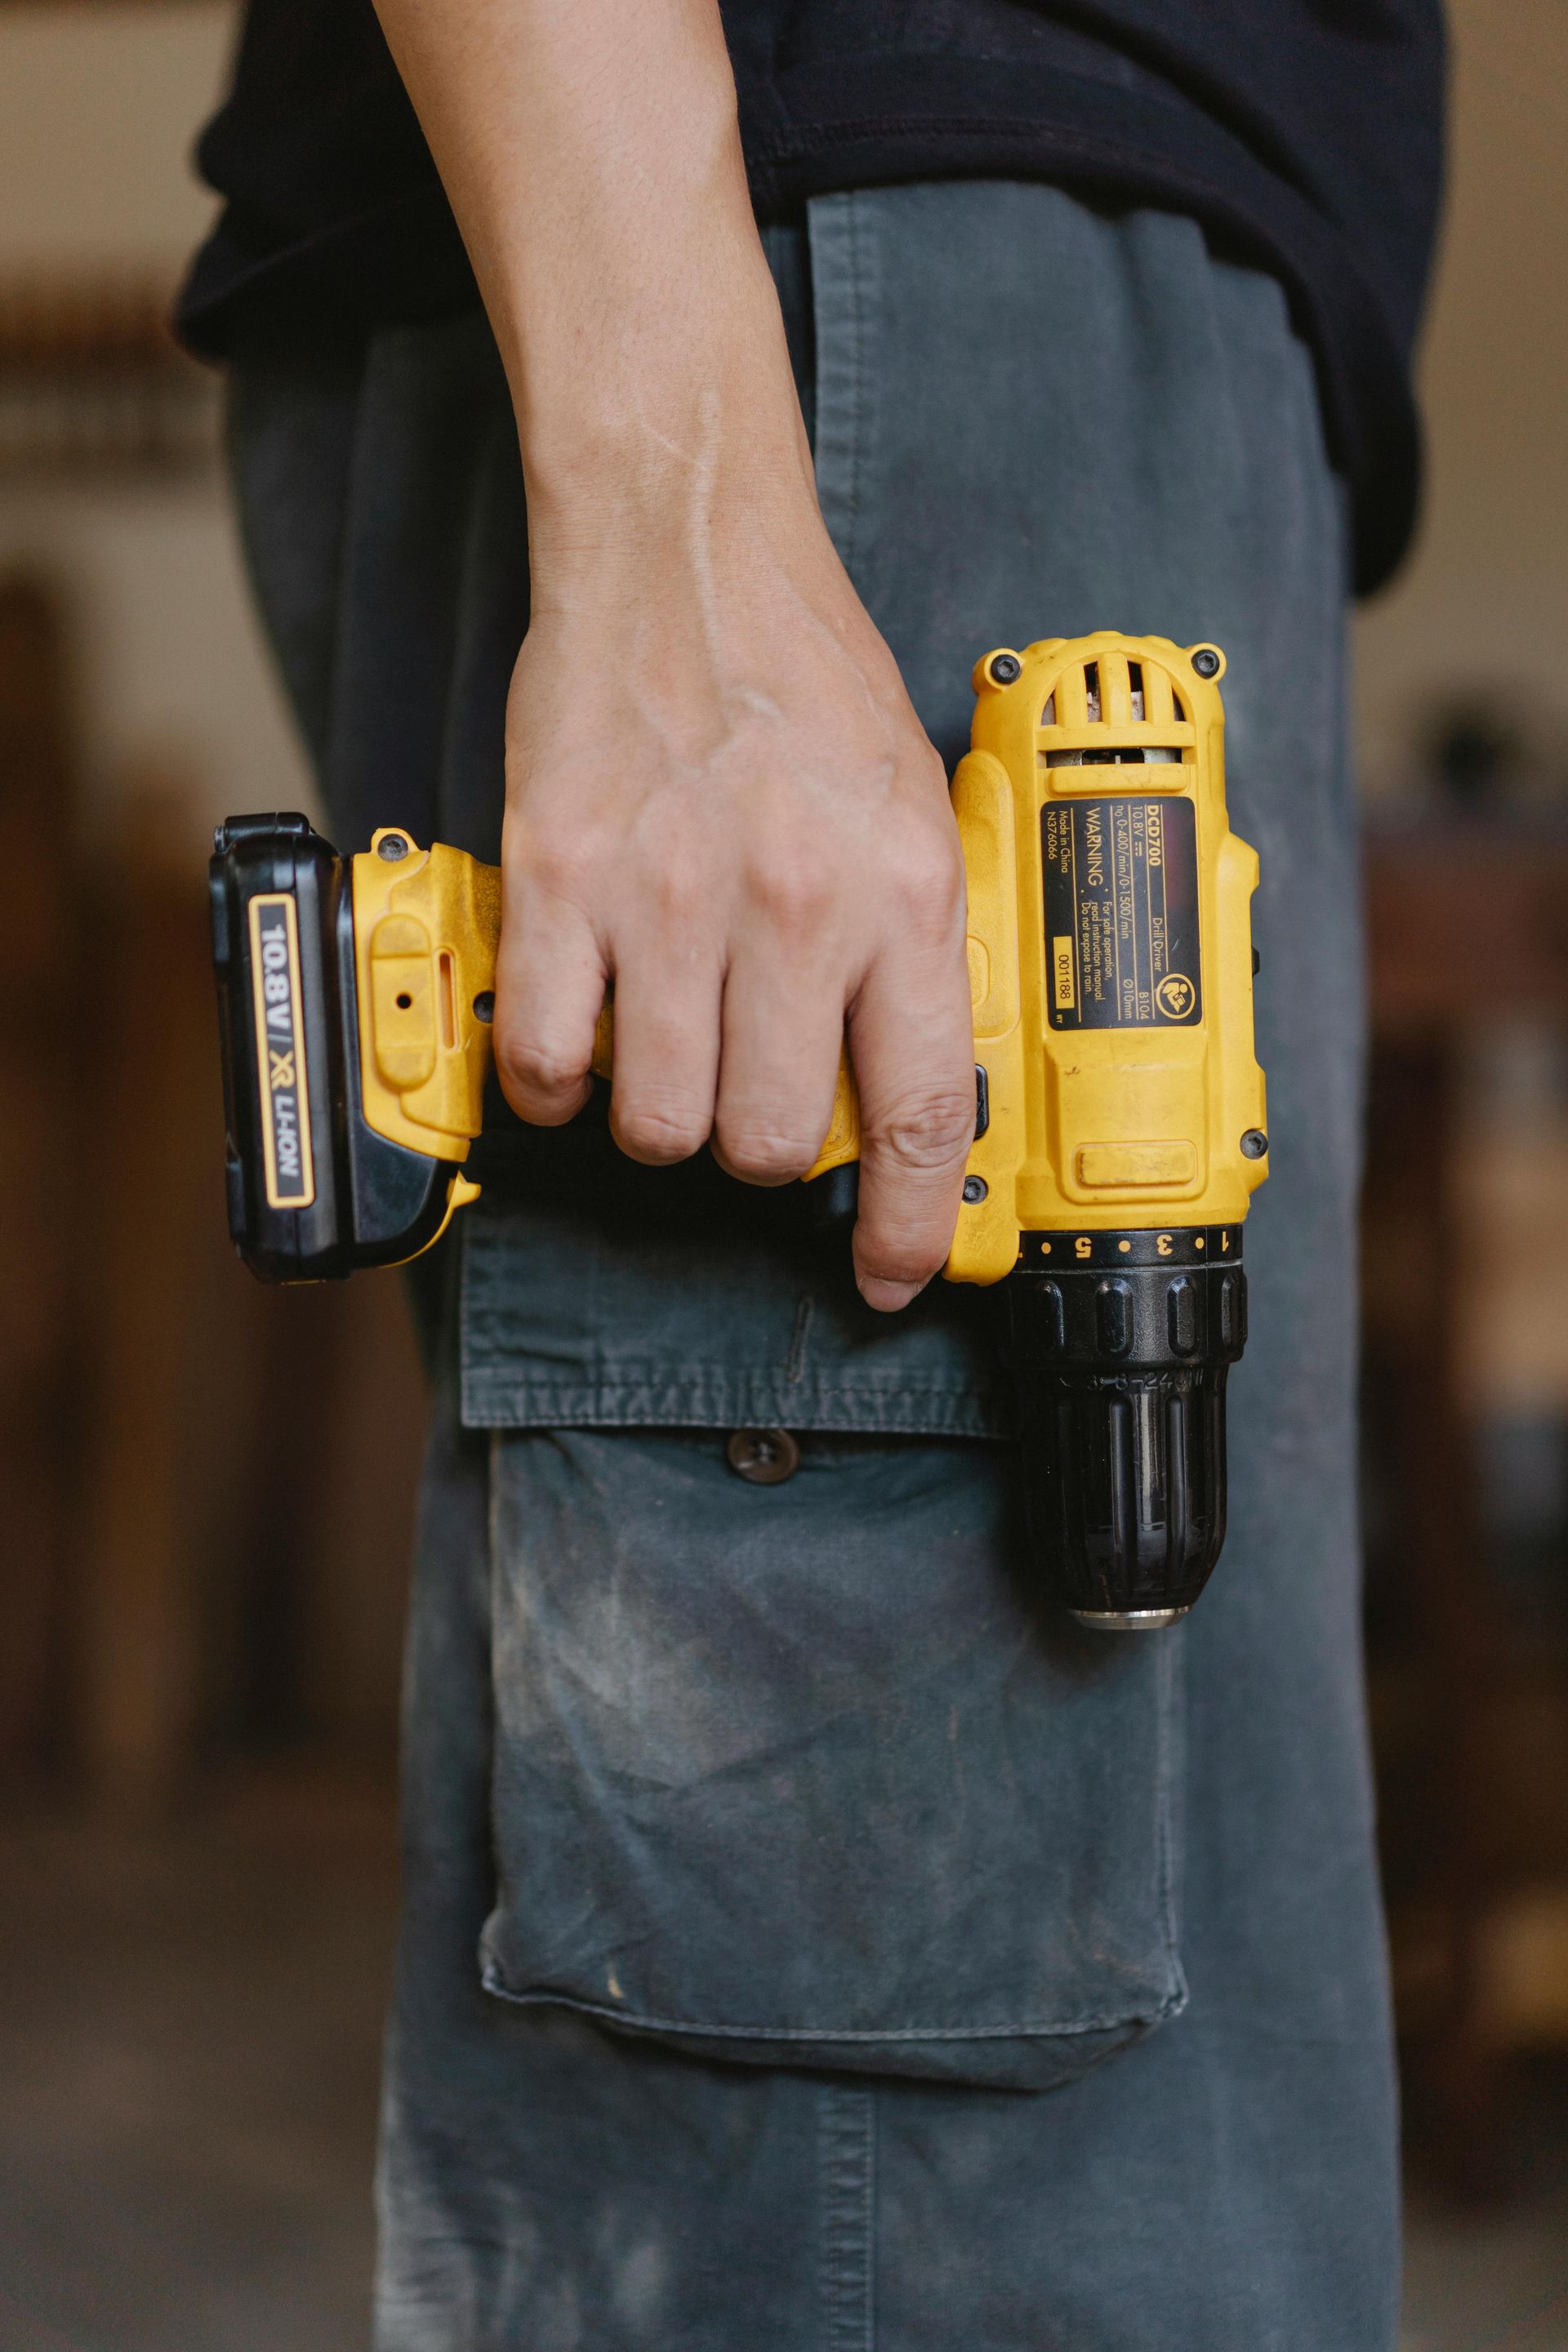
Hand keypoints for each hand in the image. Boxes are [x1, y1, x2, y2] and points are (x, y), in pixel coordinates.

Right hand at [494, 458, 975, 1309]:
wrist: (685, 557)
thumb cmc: (801, 679)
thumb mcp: (911, 809)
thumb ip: (909, 947)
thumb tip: (904, 1084)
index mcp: (900, 896)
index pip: (920, 1116)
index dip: (909, 1227)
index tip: (894, 1274)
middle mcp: (793, 907)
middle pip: (772, 1144)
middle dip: (760, 1147)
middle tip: (747, 1089)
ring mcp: (671, 901)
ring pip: (659, 1124)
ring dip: (660, 1114)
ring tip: (665, 1043)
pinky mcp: (564, 884)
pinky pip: (554, 1063)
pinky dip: (561, 1079)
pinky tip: (585, 1030)